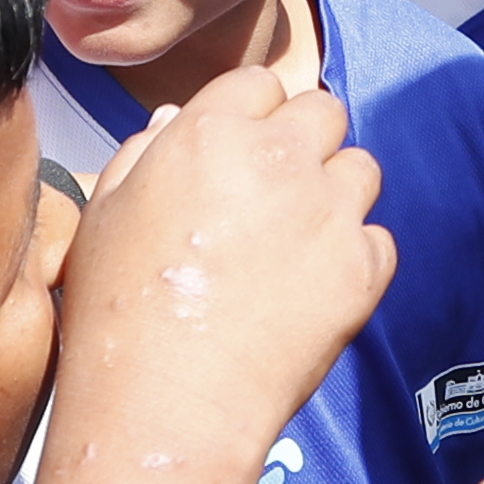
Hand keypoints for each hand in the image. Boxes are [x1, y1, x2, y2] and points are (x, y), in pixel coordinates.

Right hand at [51, 60, 394, 465]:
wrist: (167, 401)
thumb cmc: (117, 312)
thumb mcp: (104, 214)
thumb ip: (144, 153)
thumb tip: (178, 121)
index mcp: (209, 132)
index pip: (259, 83)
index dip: (250, 116)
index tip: (240, 155)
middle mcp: (279, 158)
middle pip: (324, 111)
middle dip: (305, 142)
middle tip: (277, 193)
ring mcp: (329, 212)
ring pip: (362, 169)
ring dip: (337, 192)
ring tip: (298, 242)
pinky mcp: (363, 268)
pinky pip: (379, 239)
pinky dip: (356, 258)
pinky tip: (313, 289)